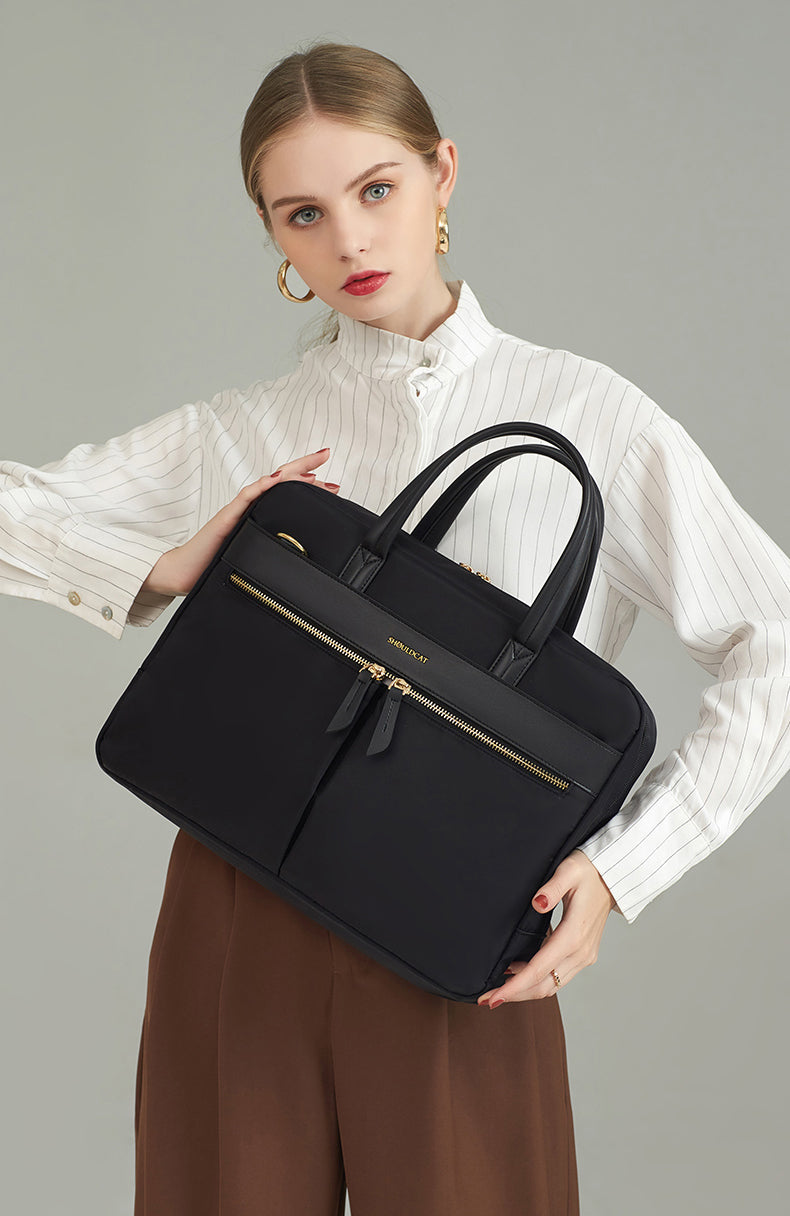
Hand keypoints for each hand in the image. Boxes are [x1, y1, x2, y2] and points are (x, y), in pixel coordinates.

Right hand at [142, 447, 337, 596]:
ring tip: (311, 469)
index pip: (286, 491)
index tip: (334, 482)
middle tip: (326, 455)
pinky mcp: (225, 519)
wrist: (185, 573)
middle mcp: (249, 507)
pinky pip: (244, 499)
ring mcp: (237, 510)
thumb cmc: (215, 564)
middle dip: (304, 466)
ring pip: (266, 485)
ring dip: (289, 474)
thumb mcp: (255, 554)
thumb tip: (303, 556)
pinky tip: (275, 480)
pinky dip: (260, 487)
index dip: (308, 482)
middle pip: (280, 480)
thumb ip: (274, 548)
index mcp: (258, 513)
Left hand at [477, 850, 616, 1006]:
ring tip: (497, 988)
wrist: (612, 876)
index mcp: (574, 936)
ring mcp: (584, 956)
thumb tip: (536, 903)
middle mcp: (581, 952)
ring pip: (552, 985)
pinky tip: (517, 972)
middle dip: (514, 995)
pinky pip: (558, 976)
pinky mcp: (583, 954)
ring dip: (525, 990)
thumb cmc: (589, 871)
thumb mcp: (568, 872)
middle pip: (544, 986)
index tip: (492, 997)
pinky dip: (537, 979)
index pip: (538, 970)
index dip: (514, 986)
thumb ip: (551, 889)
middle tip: (485, 999)